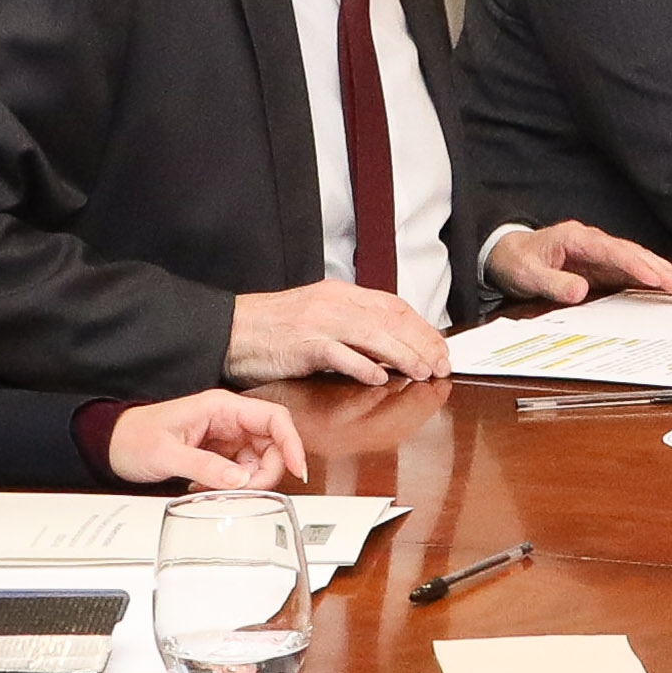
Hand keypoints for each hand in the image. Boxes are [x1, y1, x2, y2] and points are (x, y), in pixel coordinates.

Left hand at [110, 389, 304, 489]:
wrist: (111, 445)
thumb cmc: (133, 437)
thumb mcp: (167, 454)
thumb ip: (205, 466)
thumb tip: (240, 480)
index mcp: (220, 407)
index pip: (273, 418)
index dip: (291, 443)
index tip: (297, 468)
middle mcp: (228, 420)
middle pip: (272, 443)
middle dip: (267, 471)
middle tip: (246, 491)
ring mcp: (225, 437)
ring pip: (259, 460)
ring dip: (249, 482)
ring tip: (219, 491)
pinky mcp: (219, 454)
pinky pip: (241, 471)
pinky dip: (234, 485)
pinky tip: (209, 490)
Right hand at [224, 280, 446, 384]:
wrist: (231, 330)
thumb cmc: (271, 329)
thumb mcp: (318, 317)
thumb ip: (352, 328)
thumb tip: (387, 350)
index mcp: (340, 294)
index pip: (394, 306)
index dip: (422, 328)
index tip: (439, 348)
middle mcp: (334, 303)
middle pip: (391, 320)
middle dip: (422, 343)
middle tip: (440, 364)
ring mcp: (319, 322)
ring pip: (374, 335)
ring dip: (403, 355)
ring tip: (422, 372)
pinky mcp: (304, 344)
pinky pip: (340, 354)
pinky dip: (364, 366)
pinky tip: (380, 378)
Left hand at [481, 219, 671, 308]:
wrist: (506, 254)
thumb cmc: (516, 261)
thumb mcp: (527, 274)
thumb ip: (552, 282)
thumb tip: (580, 290)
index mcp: (577, 239)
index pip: (613, 251)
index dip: (635, 264)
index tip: (655, 277)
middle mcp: (593, 243)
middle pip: (633, 254)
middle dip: (661, 269)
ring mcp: (599, 254)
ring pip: (637, 261)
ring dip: (662, 274)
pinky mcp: (601, 266)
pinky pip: (630, 272)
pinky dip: (650, 279)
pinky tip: (668, 289)